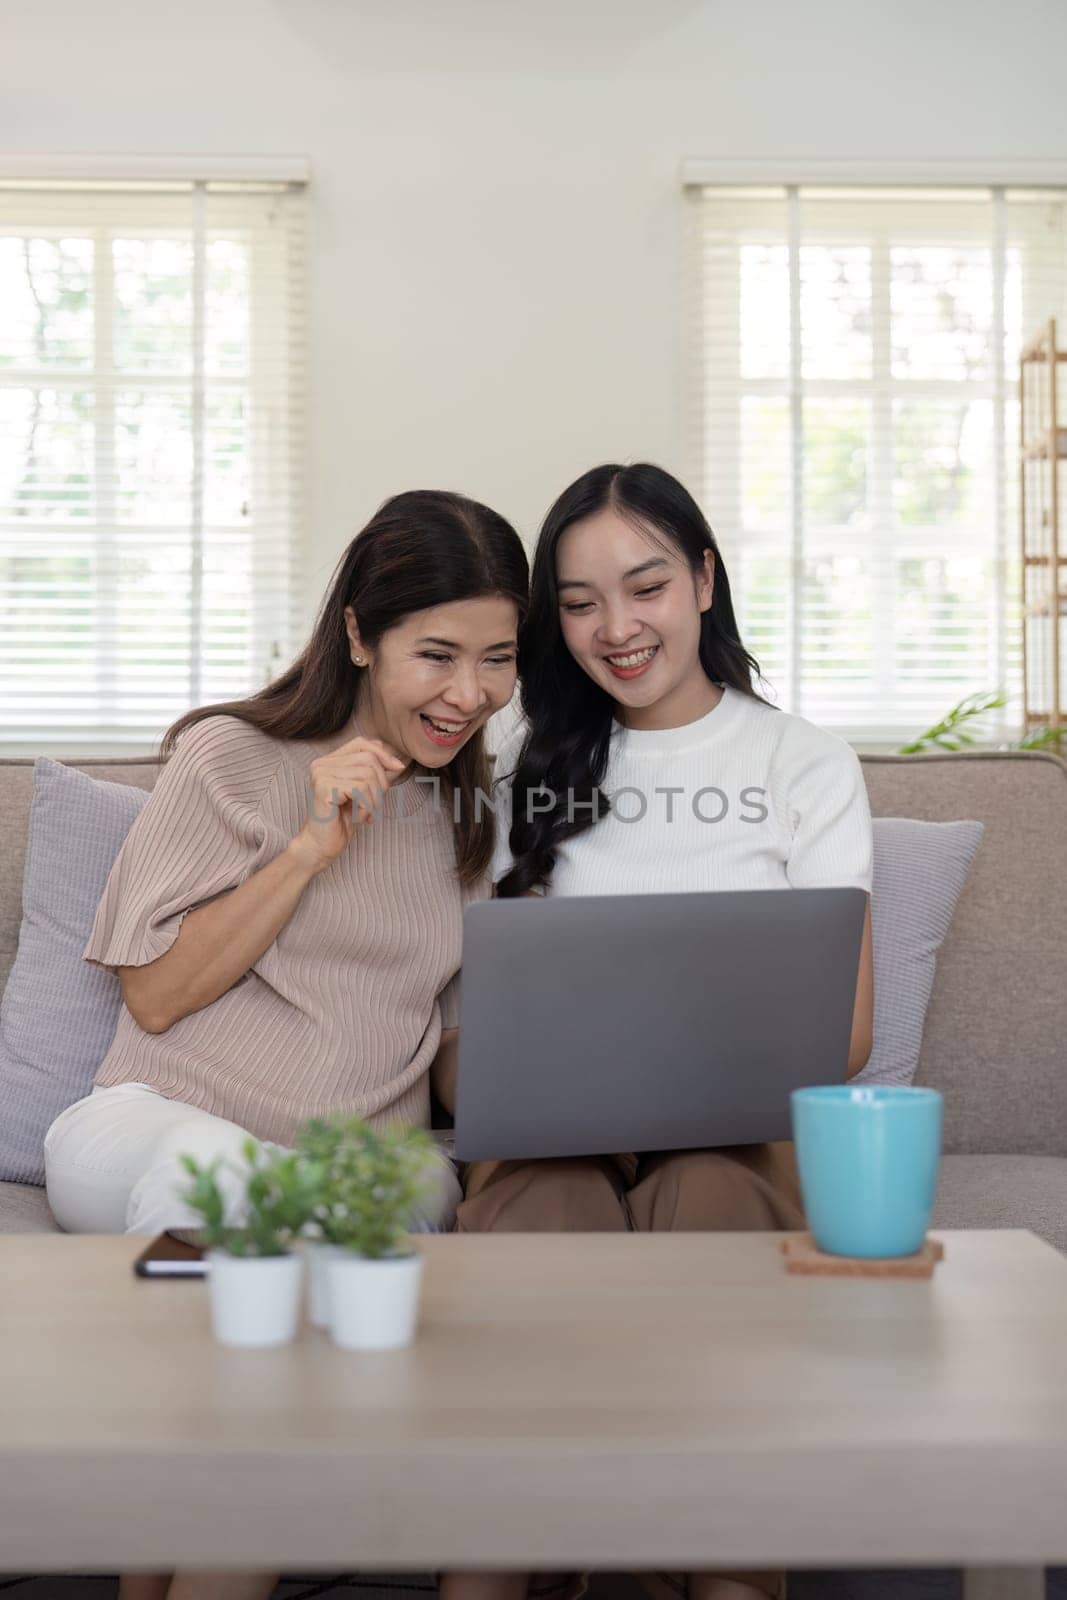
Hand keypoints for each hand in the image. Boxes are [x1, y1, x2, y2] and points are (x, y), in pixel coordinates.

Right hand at [290, 736, 406, 871]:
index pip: (361, 743)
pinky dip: (366, 807)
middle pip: (369, 759)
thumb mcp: (362, 791)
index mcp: (329, 761)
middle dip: (381, 784)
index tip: (398, 768)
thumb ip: (373, 772)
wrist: (322, 845)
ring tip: (365, 814)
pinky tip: (357, 818)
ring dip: (374, 800)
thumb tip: (396, 759)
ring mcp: (320, 774)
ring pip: (367, 775)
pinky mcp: (324, 788)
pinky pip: (360, 789)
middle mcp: (321, 764)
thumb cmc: (342, 819)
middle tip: (375, 807)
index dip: (383, 754)